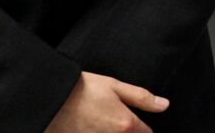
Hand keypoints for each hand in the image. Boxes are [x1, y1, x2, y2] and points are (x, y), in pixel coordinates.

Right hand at [44, 71, 168, 131]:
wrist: (50, 98)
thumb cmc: (83, 89)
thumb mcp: (115, 86)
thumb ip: (142, 98)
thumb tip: (164, 105)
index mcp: (126, 124)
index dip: (145, 130)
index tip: (140, 125)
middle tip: (116, 121)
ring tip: (104, 122)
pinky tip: (92, 128)